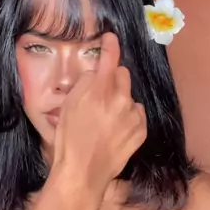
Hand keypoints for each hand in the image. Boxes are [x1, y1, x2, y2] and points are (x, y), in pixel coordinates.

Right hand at [52, 33, 146, 195]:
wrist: (84, 172)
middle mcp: (120, 99)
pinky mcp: (141, 130)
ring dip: (121, 100)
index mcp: (99, 91)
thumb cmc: (70, 140)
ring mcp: (133, 115)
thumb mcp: (68, 106)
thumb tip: (94, 75)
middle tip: (101, 94)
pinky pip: (137, 113)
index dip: (110, 45)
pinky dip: (129, 117)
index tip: (111, 37)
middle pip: (123, 74)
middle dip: (113, 79)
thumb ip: (84, 84)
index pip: (109, 59)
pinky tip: (116, 129)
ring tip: (107, 119)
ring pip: (130, 96)